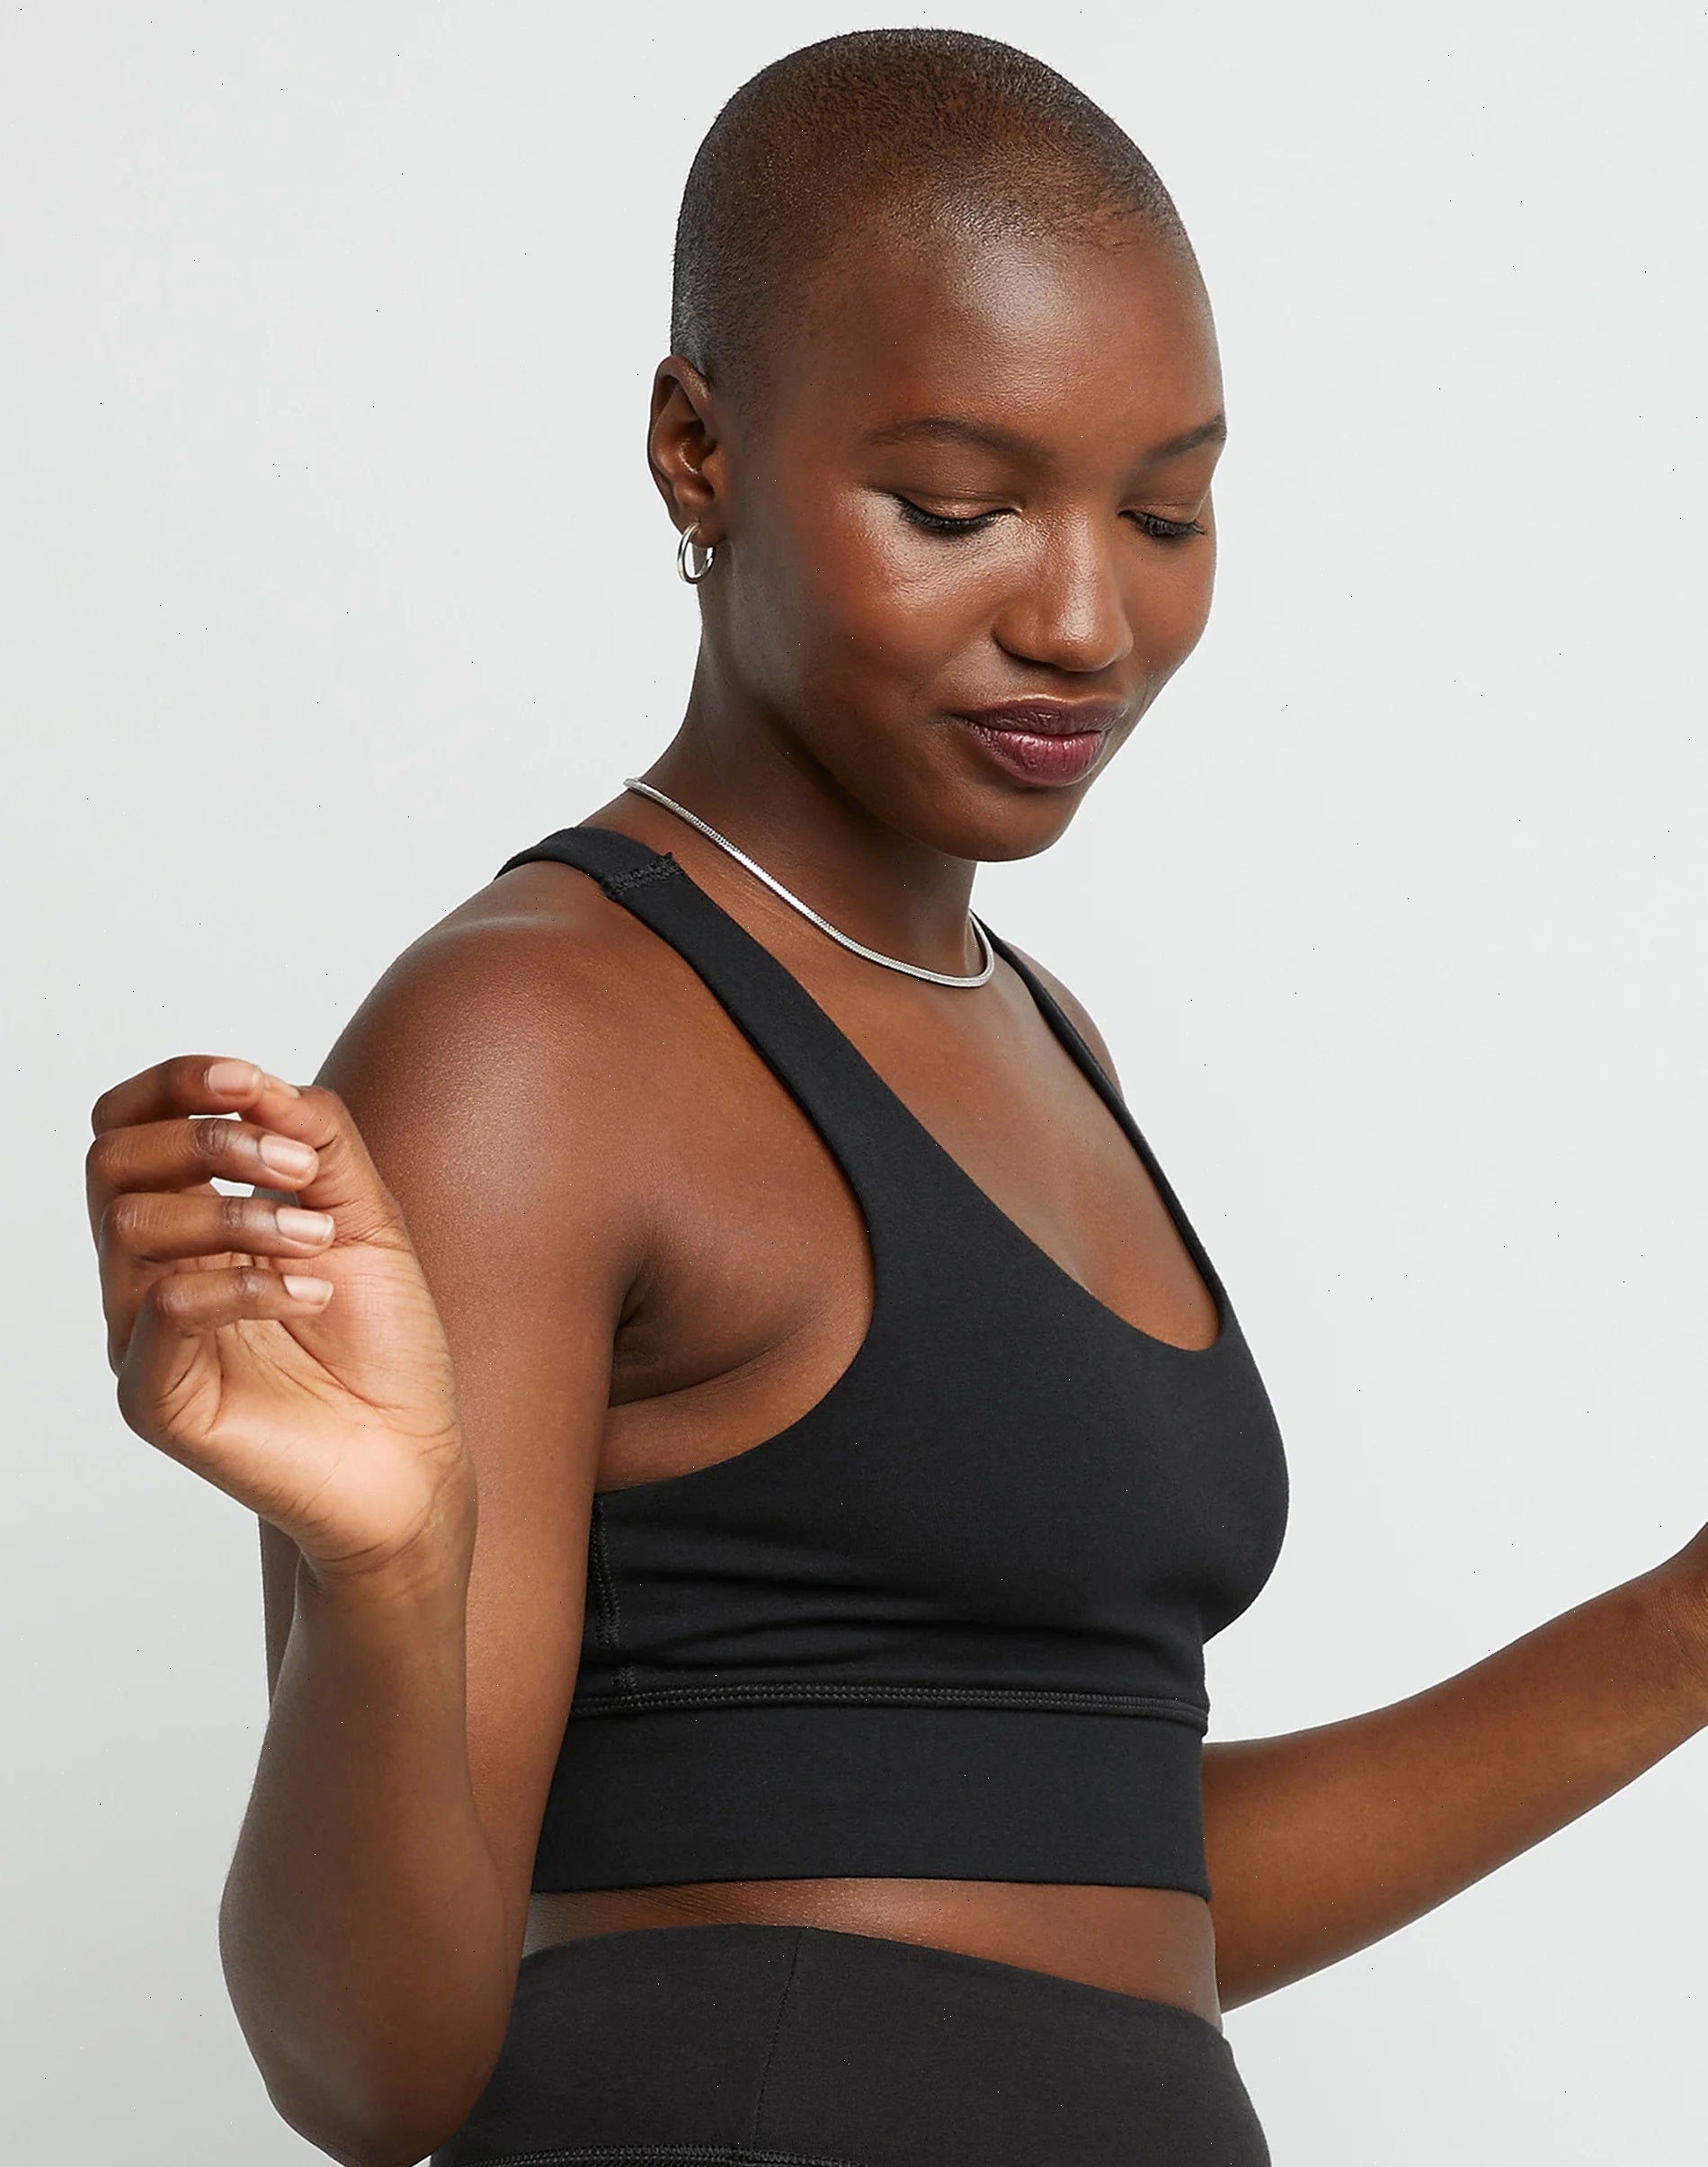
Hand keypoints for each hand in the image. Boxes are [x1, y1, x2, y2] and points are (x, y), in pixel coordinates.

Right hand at [87, 1055, 472, 1582]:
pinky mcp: (158, 1399)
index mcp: (186, 1223)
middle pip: (111, 1162)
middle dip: (209, 1139)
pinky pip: (166, 1310)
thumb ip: (317, 1141)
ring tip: (320, 1241)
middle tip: (298, 1167)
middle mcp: (148, 1275)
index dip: (171, 1085)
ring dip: (240, 1212)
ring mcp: (144, 1339)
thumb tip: (260, 1081)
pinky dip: (248, 1282)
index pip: (126, 1127)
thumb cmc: (382, 1343)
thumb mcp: (363, 1217)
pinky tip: (313, 1295)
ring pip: (133, 1226)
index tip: (245, 1079)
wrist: (412, 1455)